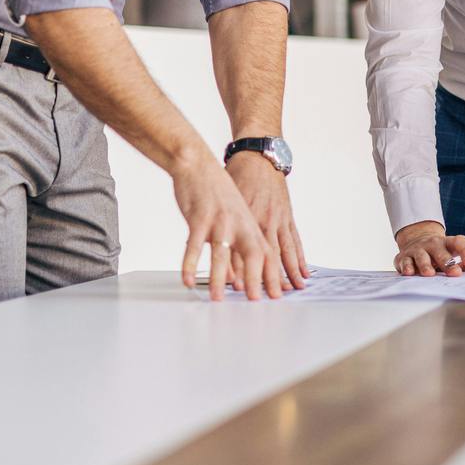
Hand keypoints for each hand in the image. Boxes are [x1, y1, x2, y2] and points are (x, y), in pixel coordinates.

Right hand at [175, 160, 277, 300]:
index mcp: (250, 224)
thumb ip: (238, 243)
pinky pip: (194, 245)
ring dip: (220, 278)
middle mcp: (239, 223)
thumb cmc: (216, 193)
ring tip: (218, 298)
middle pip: (254, 254)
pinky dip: (190, 264)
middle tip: (255, 300)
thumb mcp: (235, 215)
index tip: (276, 295)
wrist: (198, 164)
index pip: (267, 253)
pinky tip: (188, 281)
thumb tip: (235, 276)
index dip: (273, 274)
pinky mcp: (199, 217)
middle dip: (256, 278)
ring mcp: (220, 220)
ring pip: (222, 253)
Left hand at [225, 150, 308, 289]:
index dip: (243, 271)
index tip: (243, 291)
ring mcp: (278, 218)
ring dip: (289, 272)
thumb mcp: (225, 202)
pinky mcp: (287, 215)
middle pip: (267, 254)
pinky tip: (304, 273)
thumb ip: (220, 229)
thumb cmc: (236, 178)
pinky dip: (300, 258)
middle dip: (270, 278)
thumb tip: (217, 258)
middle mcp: (263, 220)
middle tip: (273, 297)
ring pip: (285, 249)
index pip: (242, 249)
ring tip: (294, 290)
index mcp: (244, 217)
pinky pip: (295, 240)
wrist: (257, 155)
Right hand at [393, 222, 464, 276]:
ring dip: (426, 264)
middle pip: (441, 250)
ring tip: (430, 274)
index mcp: (451, 243)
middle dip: (447, 262)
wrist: (419, 242)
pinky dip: (406, 267)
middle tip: (455, 273)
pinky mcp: (405, 257)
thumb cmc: (446, 252)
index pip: (460, 242)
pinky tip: (409, 273)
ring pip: (422, 255)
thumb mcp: (463, 255)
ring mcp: (419, 250)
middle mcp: (434, 244)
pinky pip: (405, 261)